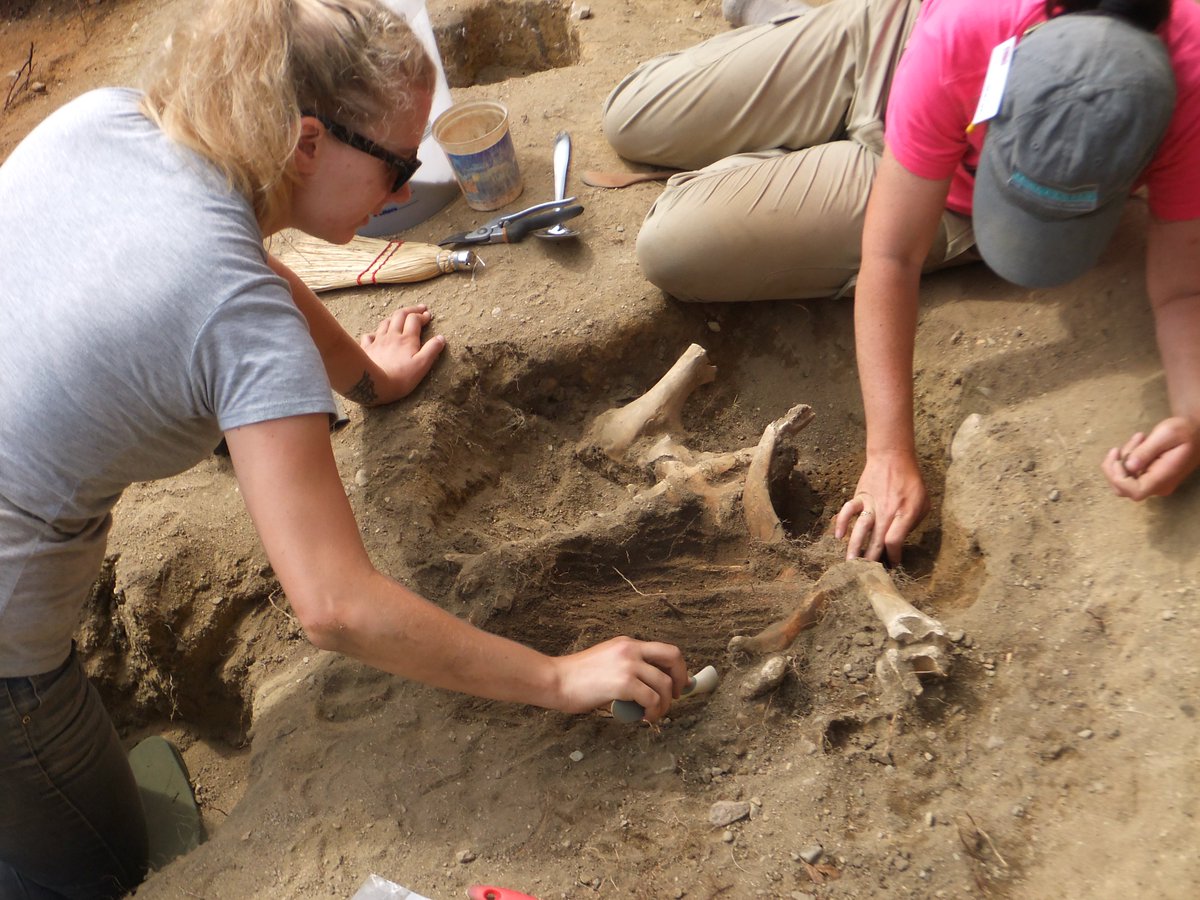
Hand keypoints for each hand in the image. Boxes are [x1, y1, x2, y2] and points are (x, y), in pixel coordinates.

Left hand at [360, 305, 445, 402]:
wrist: (374, 384)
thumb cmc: (401, 377)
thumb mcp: (422, 365)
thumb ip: (432, 350)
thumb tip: (441, 338)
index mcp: (407, 339)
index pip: (414, 319)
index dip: (422, 315)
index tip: (428, 315)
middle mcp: (392, 335)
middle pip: (400, 315)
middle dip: (411, 310)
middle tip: (419, 308)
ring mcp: (378, 341)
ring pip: (385, 322)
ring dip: (394, 317)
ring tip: (400, 318)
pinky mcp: (367, 349)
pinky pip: (369, 336)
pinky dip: (374, 333)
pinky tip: (376, 335)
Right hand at [552, 636, 686, 721]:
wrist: (555, 680)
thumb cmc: (576, 678)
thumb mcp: (606, 661)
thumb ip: (627, 668)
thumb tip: (647, 688)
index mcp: (627, 644)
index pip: (665, 650)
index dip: (678, 668)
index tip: (678, 684)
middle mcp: (630, 649)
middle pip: (673, 658)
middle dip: (680, 679)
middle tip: (675, 697)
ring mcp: (627, 665)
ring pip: (664, 684)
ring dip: (665, 704)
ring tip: (654, 715)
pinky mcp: (623, 683)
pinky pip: (651, 699)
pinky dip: (653, 711)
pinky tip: (644, 718)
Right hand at [834, 449, 929, 564]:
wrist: (893, 458)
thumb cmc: (911, 482)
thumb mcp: (923, 502)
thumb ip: (914, 522)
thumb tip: (901, 539)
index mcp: (905, 514)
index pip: (895, 542)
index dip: (894, 556)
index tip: (893, 564)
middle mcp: (886, 512)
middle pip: (876, 541)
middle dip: (872, 560)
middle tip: (867, 576)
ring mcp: (871, 504)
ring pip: (861, 529)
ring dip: (854, 548)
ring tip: (850, 564)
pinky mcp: (860, 497)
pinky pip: (848, 511)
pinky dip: (841, 522)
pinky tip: (838, 536)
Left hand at [1101, 416, 1199, 499]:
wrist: (1196, 435)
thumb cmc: (1184, 432)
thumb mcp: (1166, 434)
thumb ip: (1147, 450)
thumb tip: (1129, 466)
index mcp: (1163, 478)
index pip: (1135, 491)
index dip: (1119, 478)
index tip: (1118, 456)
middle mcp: (1157, 487)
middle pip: (1122, 489)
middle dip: (1115, 465)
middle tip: (1131, 442)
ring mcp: (1152, 484)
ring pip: (1122, 480)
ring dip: (1122, 458)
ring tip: (1140, 438)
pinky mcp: (1148, 479)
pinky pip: (1128, 473)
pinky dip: (1127, 457)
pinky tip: (1139, 442)